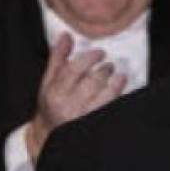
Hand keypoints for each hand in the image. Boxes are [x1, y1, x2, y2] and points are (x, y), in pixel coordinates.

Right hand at [26, 33, 127, 162]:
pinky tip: (120, 84)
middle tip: (108, 64)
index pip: (72, 71)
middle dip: (103, 70)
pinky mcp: (94, 123)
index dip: (88, 58)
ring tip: (115, 73)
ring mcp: (83, 118)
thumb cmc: (51, 104)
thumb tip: (66, 35)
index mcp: (54, 94)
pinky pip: (109, 106)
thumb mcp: (48, 81)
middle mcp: (68, 107)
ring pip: (104, 96)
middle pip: (91, 82)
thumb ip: (58, 58)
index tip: (100, 53)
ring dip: (113, 81)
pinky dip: (117, 93)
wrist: (51, 135)